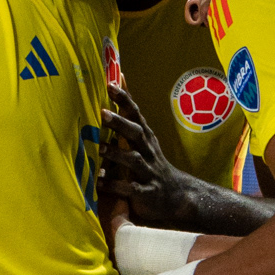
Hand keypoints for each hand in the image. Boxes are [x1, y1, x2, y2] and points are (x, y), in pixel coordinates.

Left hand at [100, 83, 201, 228]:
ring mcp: (148, 172)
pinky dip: (114, 185)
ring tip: (99, 148)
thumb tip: (118, 79)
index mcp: (145, 138)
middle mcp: (148, 152)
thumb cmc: (151, 163)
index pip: (136, 114)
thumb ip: (128, 114)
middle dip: (121, 123)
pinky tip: (99, 182)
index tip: (111, 84)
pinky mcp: (146, 192)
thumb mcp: (143, 138)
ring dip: (116, 153)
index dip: (125, 99)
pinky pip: (130, 188)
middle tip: (103, 113)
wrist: (175, 195)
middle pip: (136, 133)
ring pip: (134, 160)